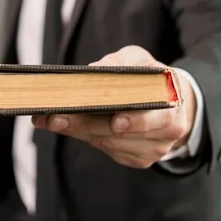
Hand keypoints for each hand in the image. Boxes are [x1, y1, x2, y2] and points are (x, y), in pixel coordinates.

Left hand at [32, 45, 196, 168]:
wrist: (172, 105)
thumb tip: (93, 71)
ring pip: (107, 143)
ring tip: (47, 118)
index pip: (152, 118)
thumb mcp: (142, 61)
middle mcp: (164, 135)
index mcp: (171, 109)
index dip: (133, 121)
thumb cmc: (151, 78)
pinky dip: (83, 136)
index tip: (114, 121)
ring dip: (75, 131)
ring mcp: (151, 151)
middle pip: (119, 134)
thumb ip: (122, 62)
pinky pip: (105, 148)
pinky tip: (63, 125)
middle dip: (84, 124)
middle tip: (54, 117)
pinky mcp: (136, 159)